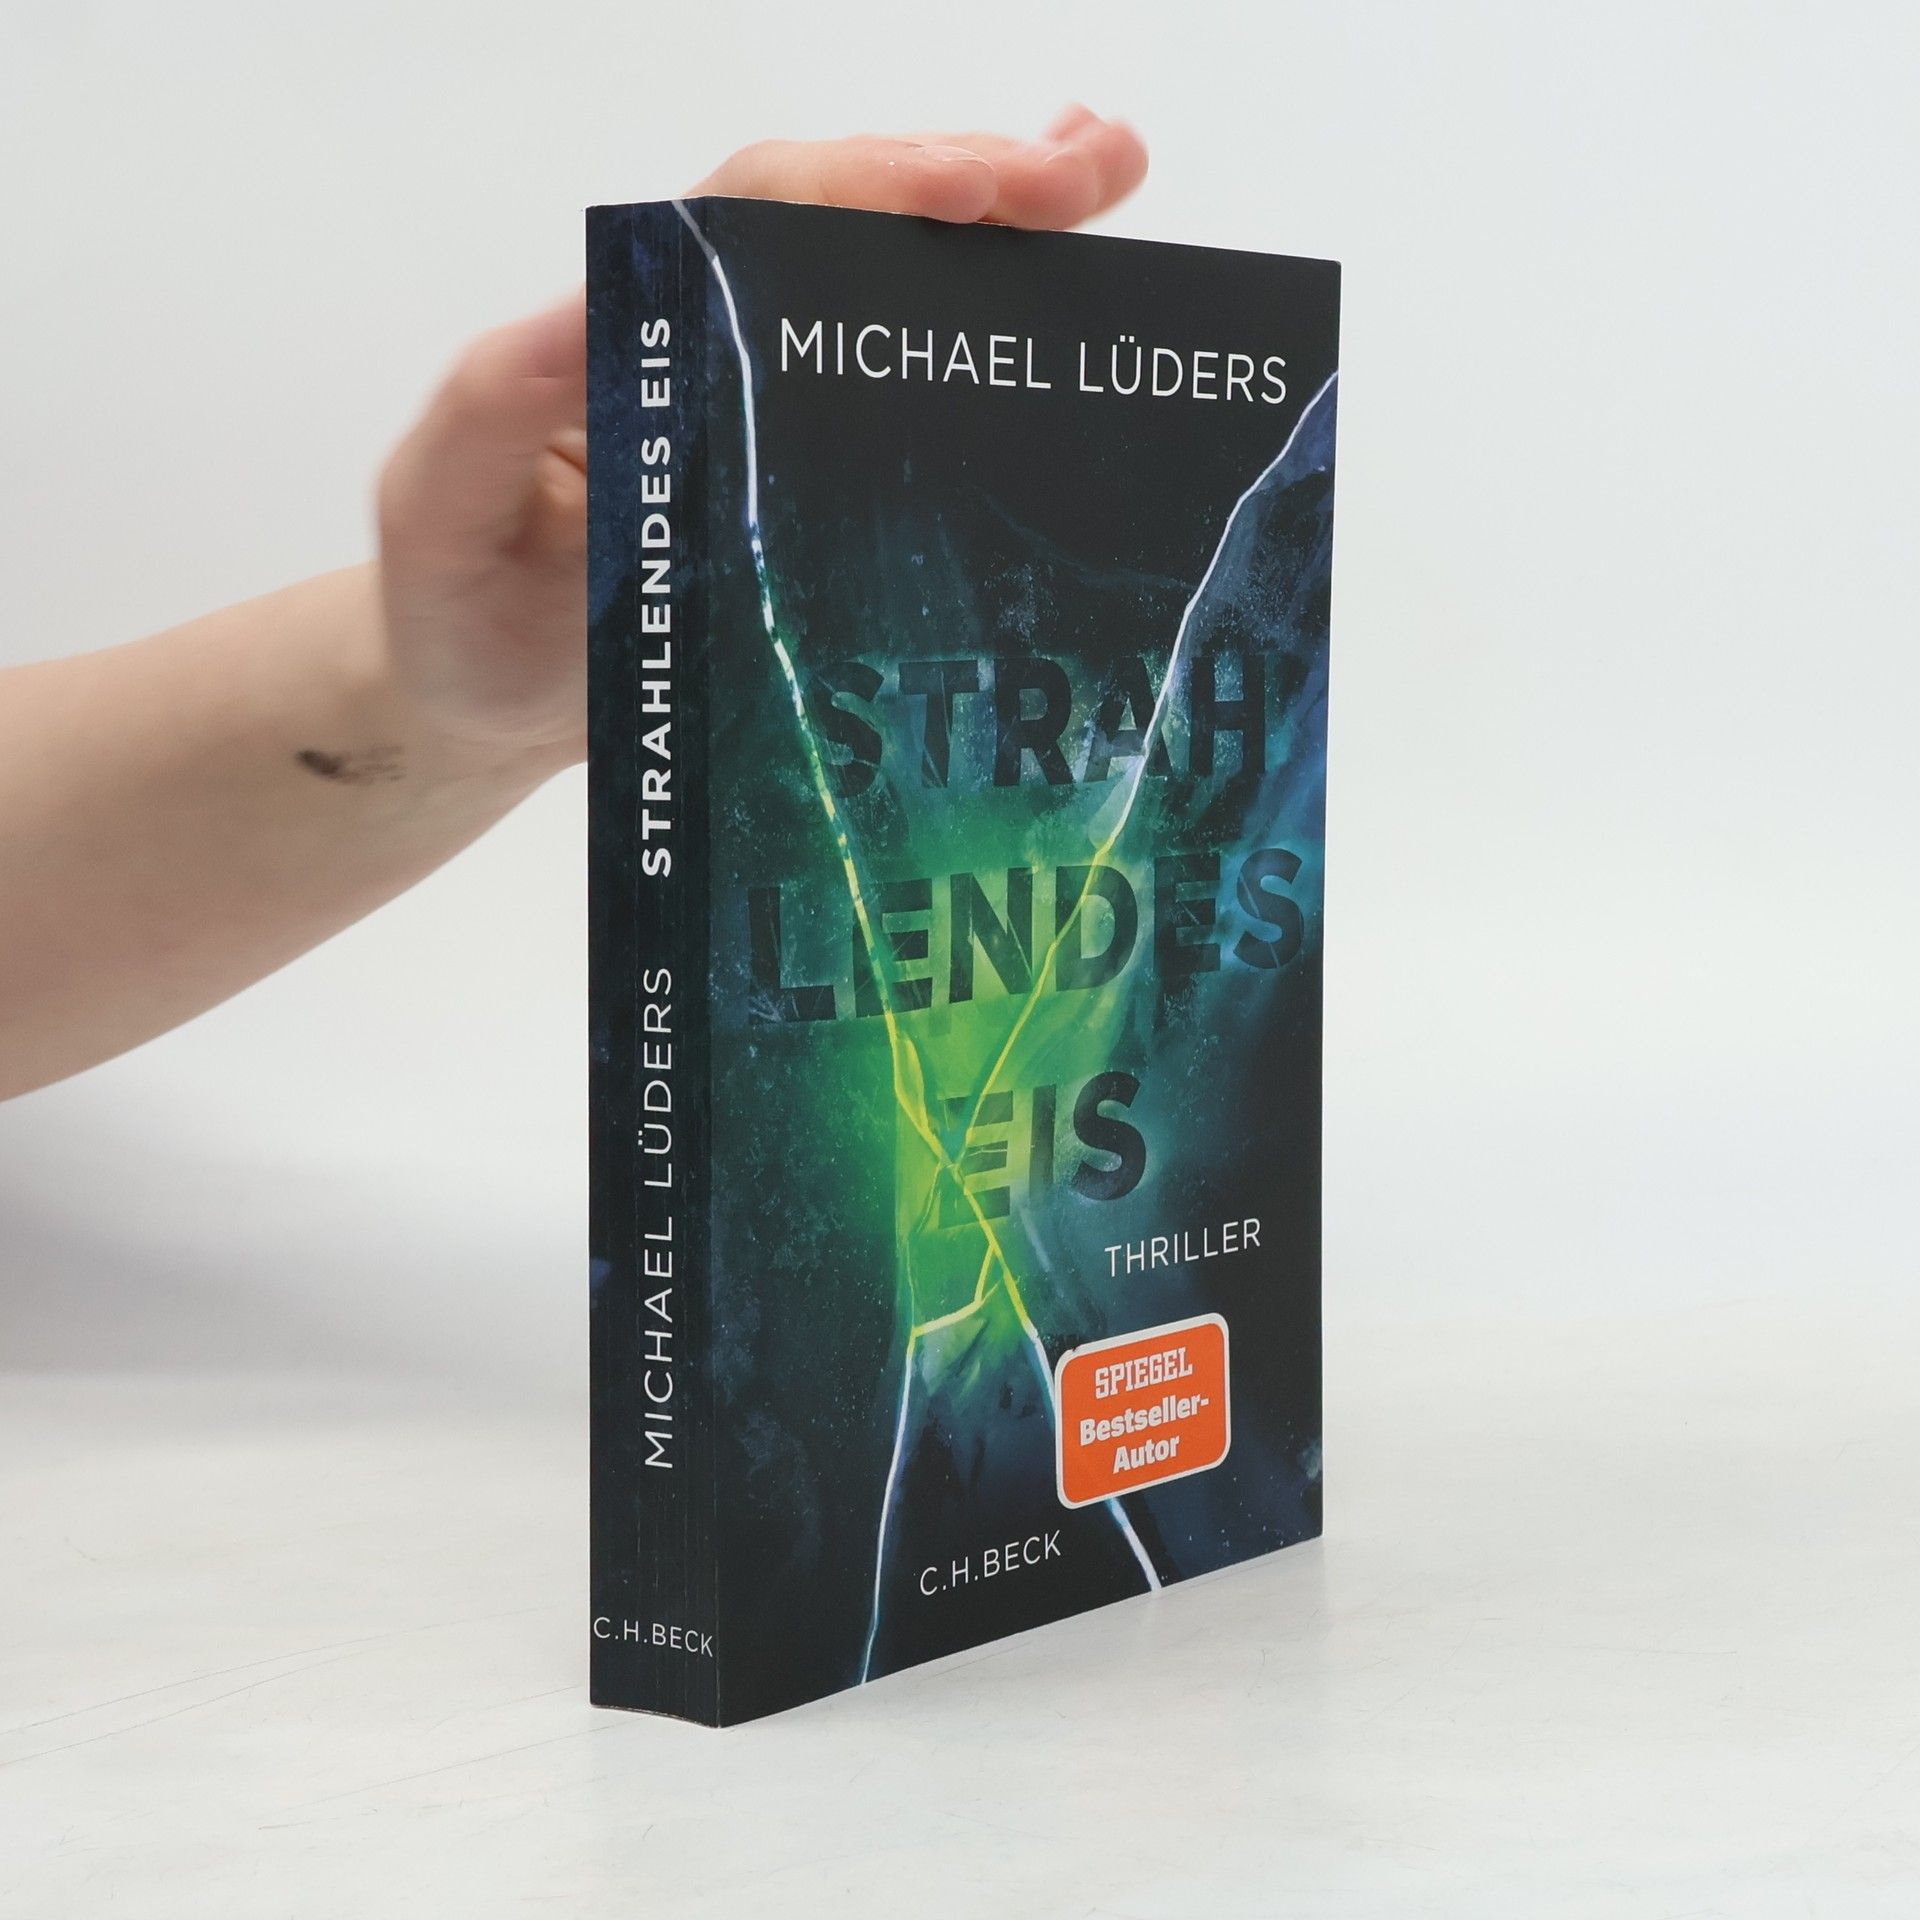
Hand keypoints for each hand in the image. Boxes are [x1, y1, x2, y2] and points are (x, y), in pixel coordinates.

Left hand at [373, 108, 1148, 776]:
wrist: (477, 699)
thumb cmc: (456, 614)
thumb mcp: (441, 512)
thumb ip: (491, 409)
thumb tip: (584, 312)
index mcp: (632, 333)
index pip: (751, 222)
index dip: (864, 192)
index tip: (972, 192)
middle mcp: (709, 346)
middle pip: (843, 223)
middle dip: (972, 181)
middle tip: (1095, 170)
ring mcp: (766, 407)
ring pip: (887, 279)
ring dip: (1003, 218)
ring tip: (1114, 176)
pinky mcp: (807, 476)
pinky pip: (904, 378)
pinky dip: (987, 318)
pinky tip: (1070, 279)